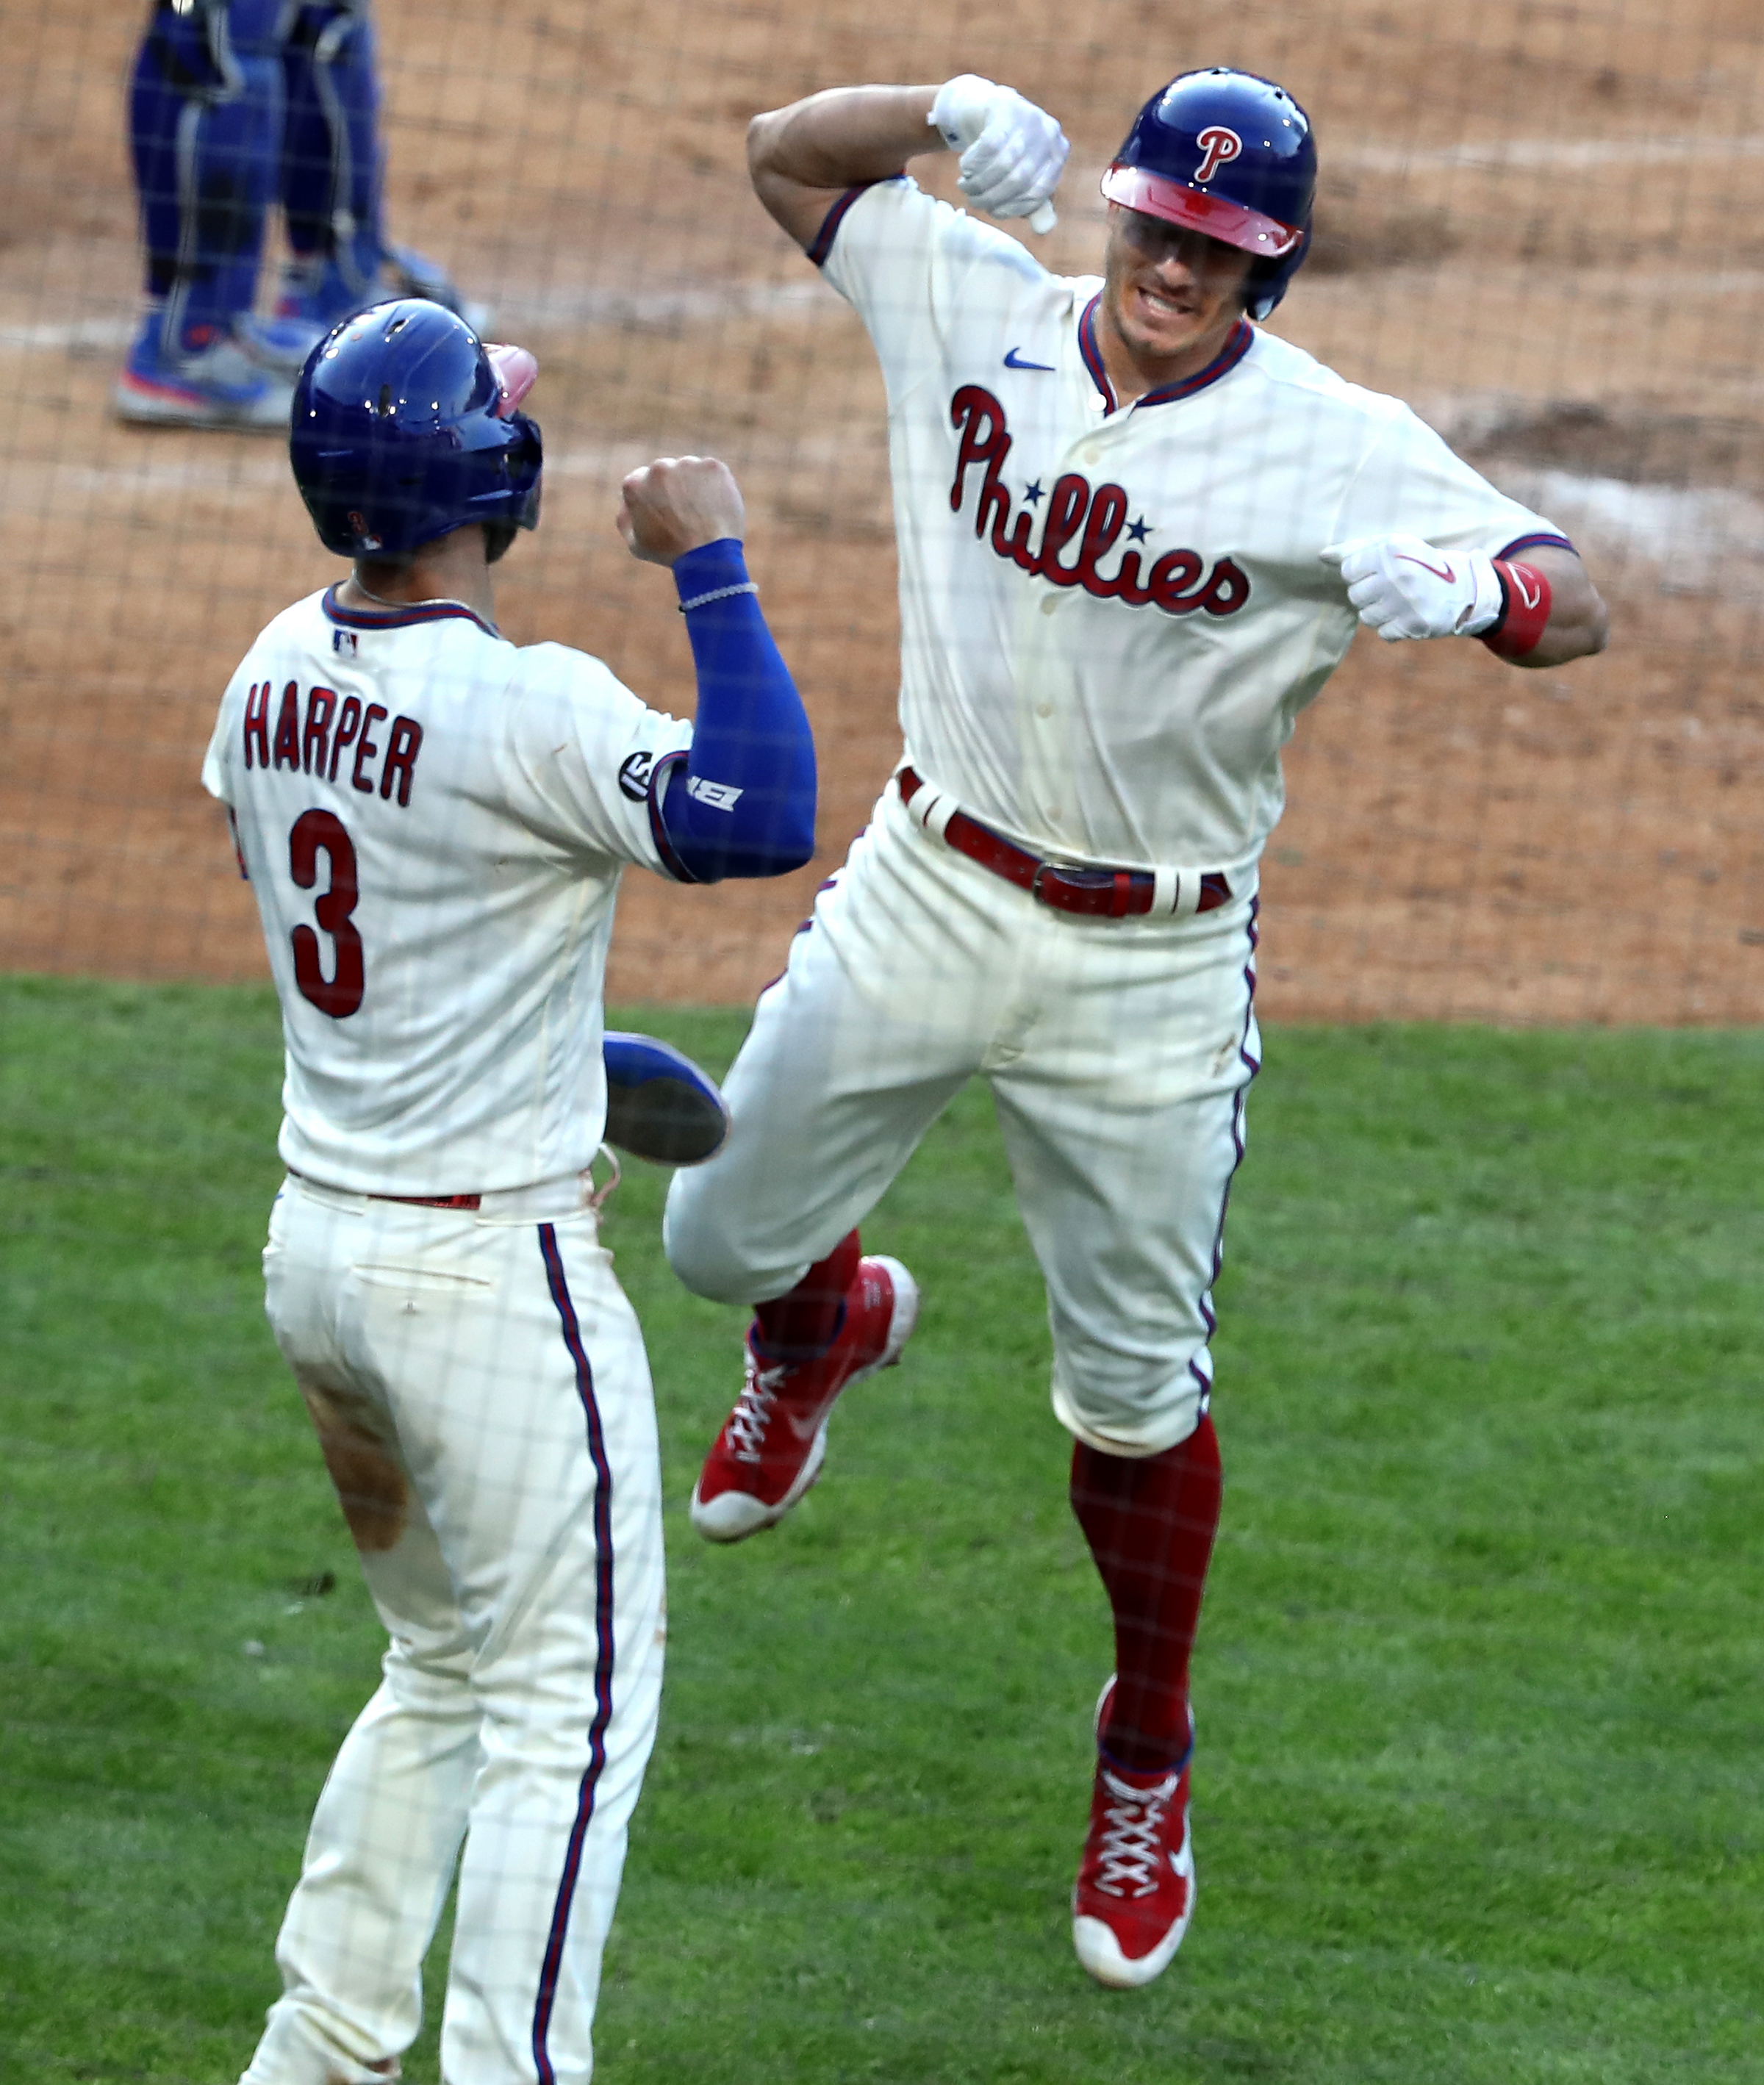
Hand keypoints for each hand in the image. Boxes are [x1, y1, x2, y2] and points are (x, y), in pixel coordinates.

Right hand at [618, 456, 745, 566]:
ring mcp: (687, 464)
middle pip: (666, 472)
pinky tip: (716, 506)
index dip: (654, 496)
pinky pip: (712, 473)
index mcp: (635, 484)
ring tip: (703, 512)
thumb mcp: (636, 544)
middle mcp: (659, 468)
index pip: (641, 480)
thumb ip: (625, 519)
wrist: (709, 554)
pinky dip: (715, 485)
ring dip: (694, 484)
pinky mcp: (713, 466)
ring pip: (689, 470)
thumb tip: (625, 502)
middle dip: (674, 487)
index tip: (666, 510)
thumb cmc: (671, 554)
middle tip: (686, 513)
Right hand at [930, 74, 1068, 229]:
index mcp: (1058, 152)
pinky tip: (965, 166)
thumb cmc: (1006, 149)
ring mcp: (1029, 116)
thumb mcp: (1023, 176)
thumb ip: (1034, 204)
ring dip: (979, 182)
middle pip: (1020, 180)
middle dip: (991, 197)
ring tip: (966, 186)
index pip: (1039, 193)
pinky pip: (988, 146)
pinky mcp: (1006, 106)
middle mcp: (1049, 132)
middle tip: (973, 201)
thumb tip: (1045, 229)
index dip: (1013, 208)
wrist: (985, 108)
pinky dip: (973, 163)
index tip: (993, 211)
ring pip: (1003, 164)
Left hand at [1320, 533, 1502, 642]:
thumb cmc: (1423, 565)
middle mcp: (1398, 575)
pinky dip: (1394, 628)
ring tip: (1400, 602)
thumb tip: (1322, 555)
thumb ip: (1357, 549)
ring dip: (1379, 612)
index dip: (1360, 574)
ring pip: (1366, 617)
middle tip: (1391, 589)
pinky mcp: (1415, 625)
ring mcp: (1407, 602)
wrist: (1468, 588)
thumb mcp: (1397, 548)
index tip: (1378, 573)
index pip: (1348, 570)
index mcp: (1392, 550)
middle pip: (1355, 595)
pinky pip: (1384, 633)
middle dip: (1368, 594)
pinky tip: (1409, 615)